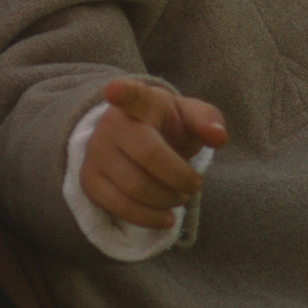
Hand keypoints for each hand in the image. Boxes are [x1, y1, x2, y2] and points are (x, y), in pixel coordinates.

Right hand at [80, 77, 225, 232]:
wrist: (136, 141)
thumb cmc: (169, 127)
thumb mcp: (191, 117)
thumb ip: (208, 121)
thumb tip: (218, 137)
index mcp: (140, 103)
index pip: (130, 95)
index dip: (122, 92)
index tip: (113, 90)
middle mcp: (111, 124)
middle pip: (149, 155)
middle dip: (180, 178)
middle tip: (193, 184)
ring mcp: (96, 152)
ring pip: (134, 187)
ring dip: (166, 200)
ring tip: (178, 198)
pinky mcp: (89, 180)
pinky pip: (118, 206)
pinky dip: (148, 218)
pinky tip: (164, 218)